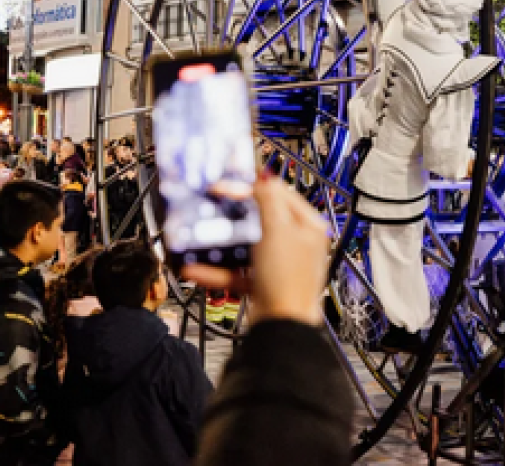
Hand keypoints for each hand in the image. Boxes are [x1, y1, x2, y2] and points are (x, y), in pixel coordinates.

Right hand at [183, 175, 329, 326]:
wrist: (281, 327)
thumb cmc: (288, 279)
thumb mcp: (277, 229)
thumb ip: (269, 200)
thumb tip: (263, 176)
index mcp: (308, 225)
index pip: (281, 194)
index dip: (254, 186)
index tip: (229, 184)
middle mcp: (296, 243)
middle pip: (261, 219)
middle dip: (234, 214)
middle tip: (214, 205)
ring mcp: (279, 264)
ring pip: (245, 246)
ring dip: (221, 243)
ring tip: (201, 237)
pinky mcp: (263, 284)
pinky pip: (237, 271)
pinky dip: (217, 270)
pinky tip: (196, 269)